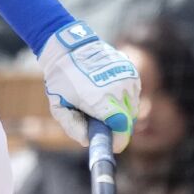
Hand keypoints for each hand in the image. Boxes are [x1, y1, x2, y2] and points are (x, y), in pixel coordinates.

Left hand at [36, 22, 138, 152]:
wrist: (71, 47)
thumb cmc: (62, 79)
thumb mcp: (59, 106)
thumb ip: (73, 127)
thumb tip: (87, 141)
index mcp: (100, 99)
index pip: (121, 127)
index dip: (118, 140)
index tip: (113, 145)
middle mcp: (118, 88)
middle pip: (129, 120)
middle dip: (118, 127)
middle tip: (103, 125)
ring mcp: (127, 78)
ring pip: (133, 107)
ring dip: (122, 112)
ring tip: (103, 106)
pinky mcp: (131, 71)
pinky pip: (133, 94)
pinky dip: (124, 98)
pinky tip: (109, 94)